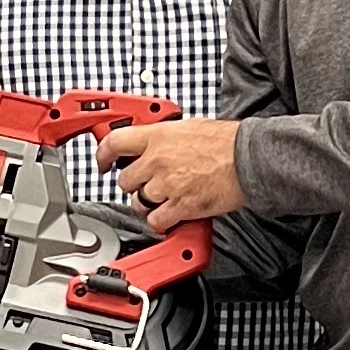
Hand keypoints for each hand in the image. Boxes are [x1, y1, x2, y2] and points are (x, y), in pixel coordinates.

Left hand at [105, 115, 243, 227]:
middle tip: (148, 184)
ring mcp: (167, 184)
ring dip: (148, 203)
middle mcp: (157, 160)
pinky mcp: (180, 206)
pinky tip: (171, 215)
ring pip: (138, 202)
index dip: (102, 155)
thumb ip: (162, 137)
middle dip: (135, 184)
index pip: (114, 143)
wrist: (247, 158)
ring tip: (165, 198)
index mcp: (157, 136)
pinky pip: (156, 221)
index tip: (102, 163)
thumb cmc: (225, 142)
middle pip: (125, 180)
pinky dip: (161, 222)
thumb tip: (149, 144)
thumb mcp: (187, 127)